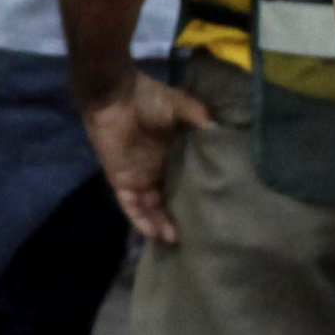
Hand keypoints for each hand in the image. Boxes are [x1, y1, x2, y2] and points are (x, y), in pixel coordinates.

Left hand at [79, 69, 214, 244]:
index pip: (184, 180)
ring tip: (176, 240)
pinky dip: (141, 220)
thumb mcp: (181, 105)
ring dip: (161, 224)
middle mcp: (156, 169)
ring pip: (151, 208)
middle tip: (196, 235)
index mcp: (171, 153)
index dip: (194, 195)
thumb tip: (220, 130)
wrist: (114, 95)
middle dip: (179, 217)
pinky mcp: (122, 181)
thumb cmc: (147, 98)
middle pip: (168, 199)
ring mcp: (138, 177)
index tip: (211, 209)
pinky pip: (131, 207)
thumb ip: (199, 116)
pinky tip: (155, 233)